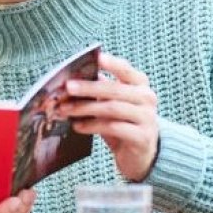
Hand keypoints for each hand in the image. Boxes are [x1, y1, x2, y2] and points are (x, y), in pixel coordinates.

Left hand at [65, 52, 159, 181]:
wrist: (141, 155)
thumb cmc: (123, 125)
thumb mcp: (112, 105)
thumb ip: (99, 91)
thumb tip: (73, 81)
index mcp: (140, 86)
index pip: (126, 70)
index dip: (112, 63)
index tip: (97, 57)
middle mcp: (147, 99)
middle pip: (115, 90)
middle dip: (88, 88)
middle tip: (68, 88)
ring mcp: (147, 118)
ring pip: (112, 108)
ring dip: (86, 108)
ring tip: (66, 110)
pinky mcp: (141, 137)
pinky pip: (113, 128)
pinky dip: (92, 125)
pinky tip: (78, 126)